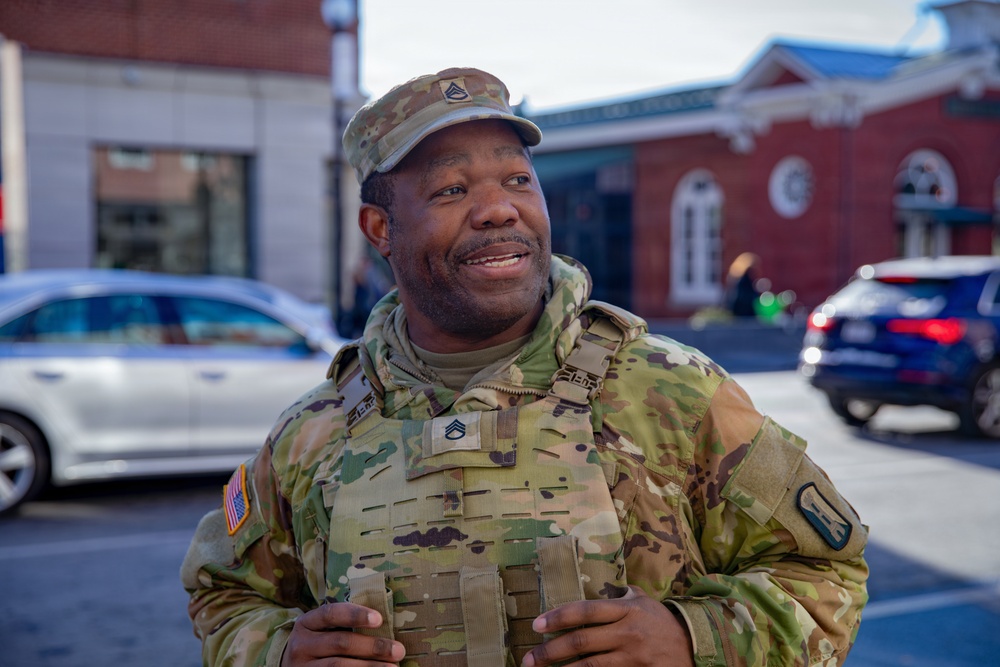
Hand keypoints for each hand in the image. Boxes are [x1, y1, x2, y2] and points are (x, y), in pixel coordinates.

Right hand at [280, 602, 405, 665]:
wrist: (289, 666)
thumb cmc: (317, 642)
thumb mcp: (321, 629)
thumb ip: (343, 624)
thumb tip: (383, 623)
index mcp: (306, 623)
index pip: (331, 614)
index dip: (355, 615)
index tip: (379, 619)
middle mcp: (301, 645)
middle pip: (340, 643)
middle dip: (372, 646)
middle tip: (398, 650)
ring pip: (338, 666)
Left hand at [521, 586, 693, 666]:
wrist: (695, 648)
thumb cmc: (663, 622)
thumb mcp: (644, 601)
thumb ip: (621, 594)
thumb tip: (601, 584)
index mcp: (626, 609)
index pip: (585, 611)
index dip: (558, 617)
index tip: (536, 625)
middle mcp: (627, 631)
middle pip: (581, 640)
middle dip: (550, 651)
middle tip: (529, 658)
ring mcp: (633, 656)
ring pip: (589, 666)